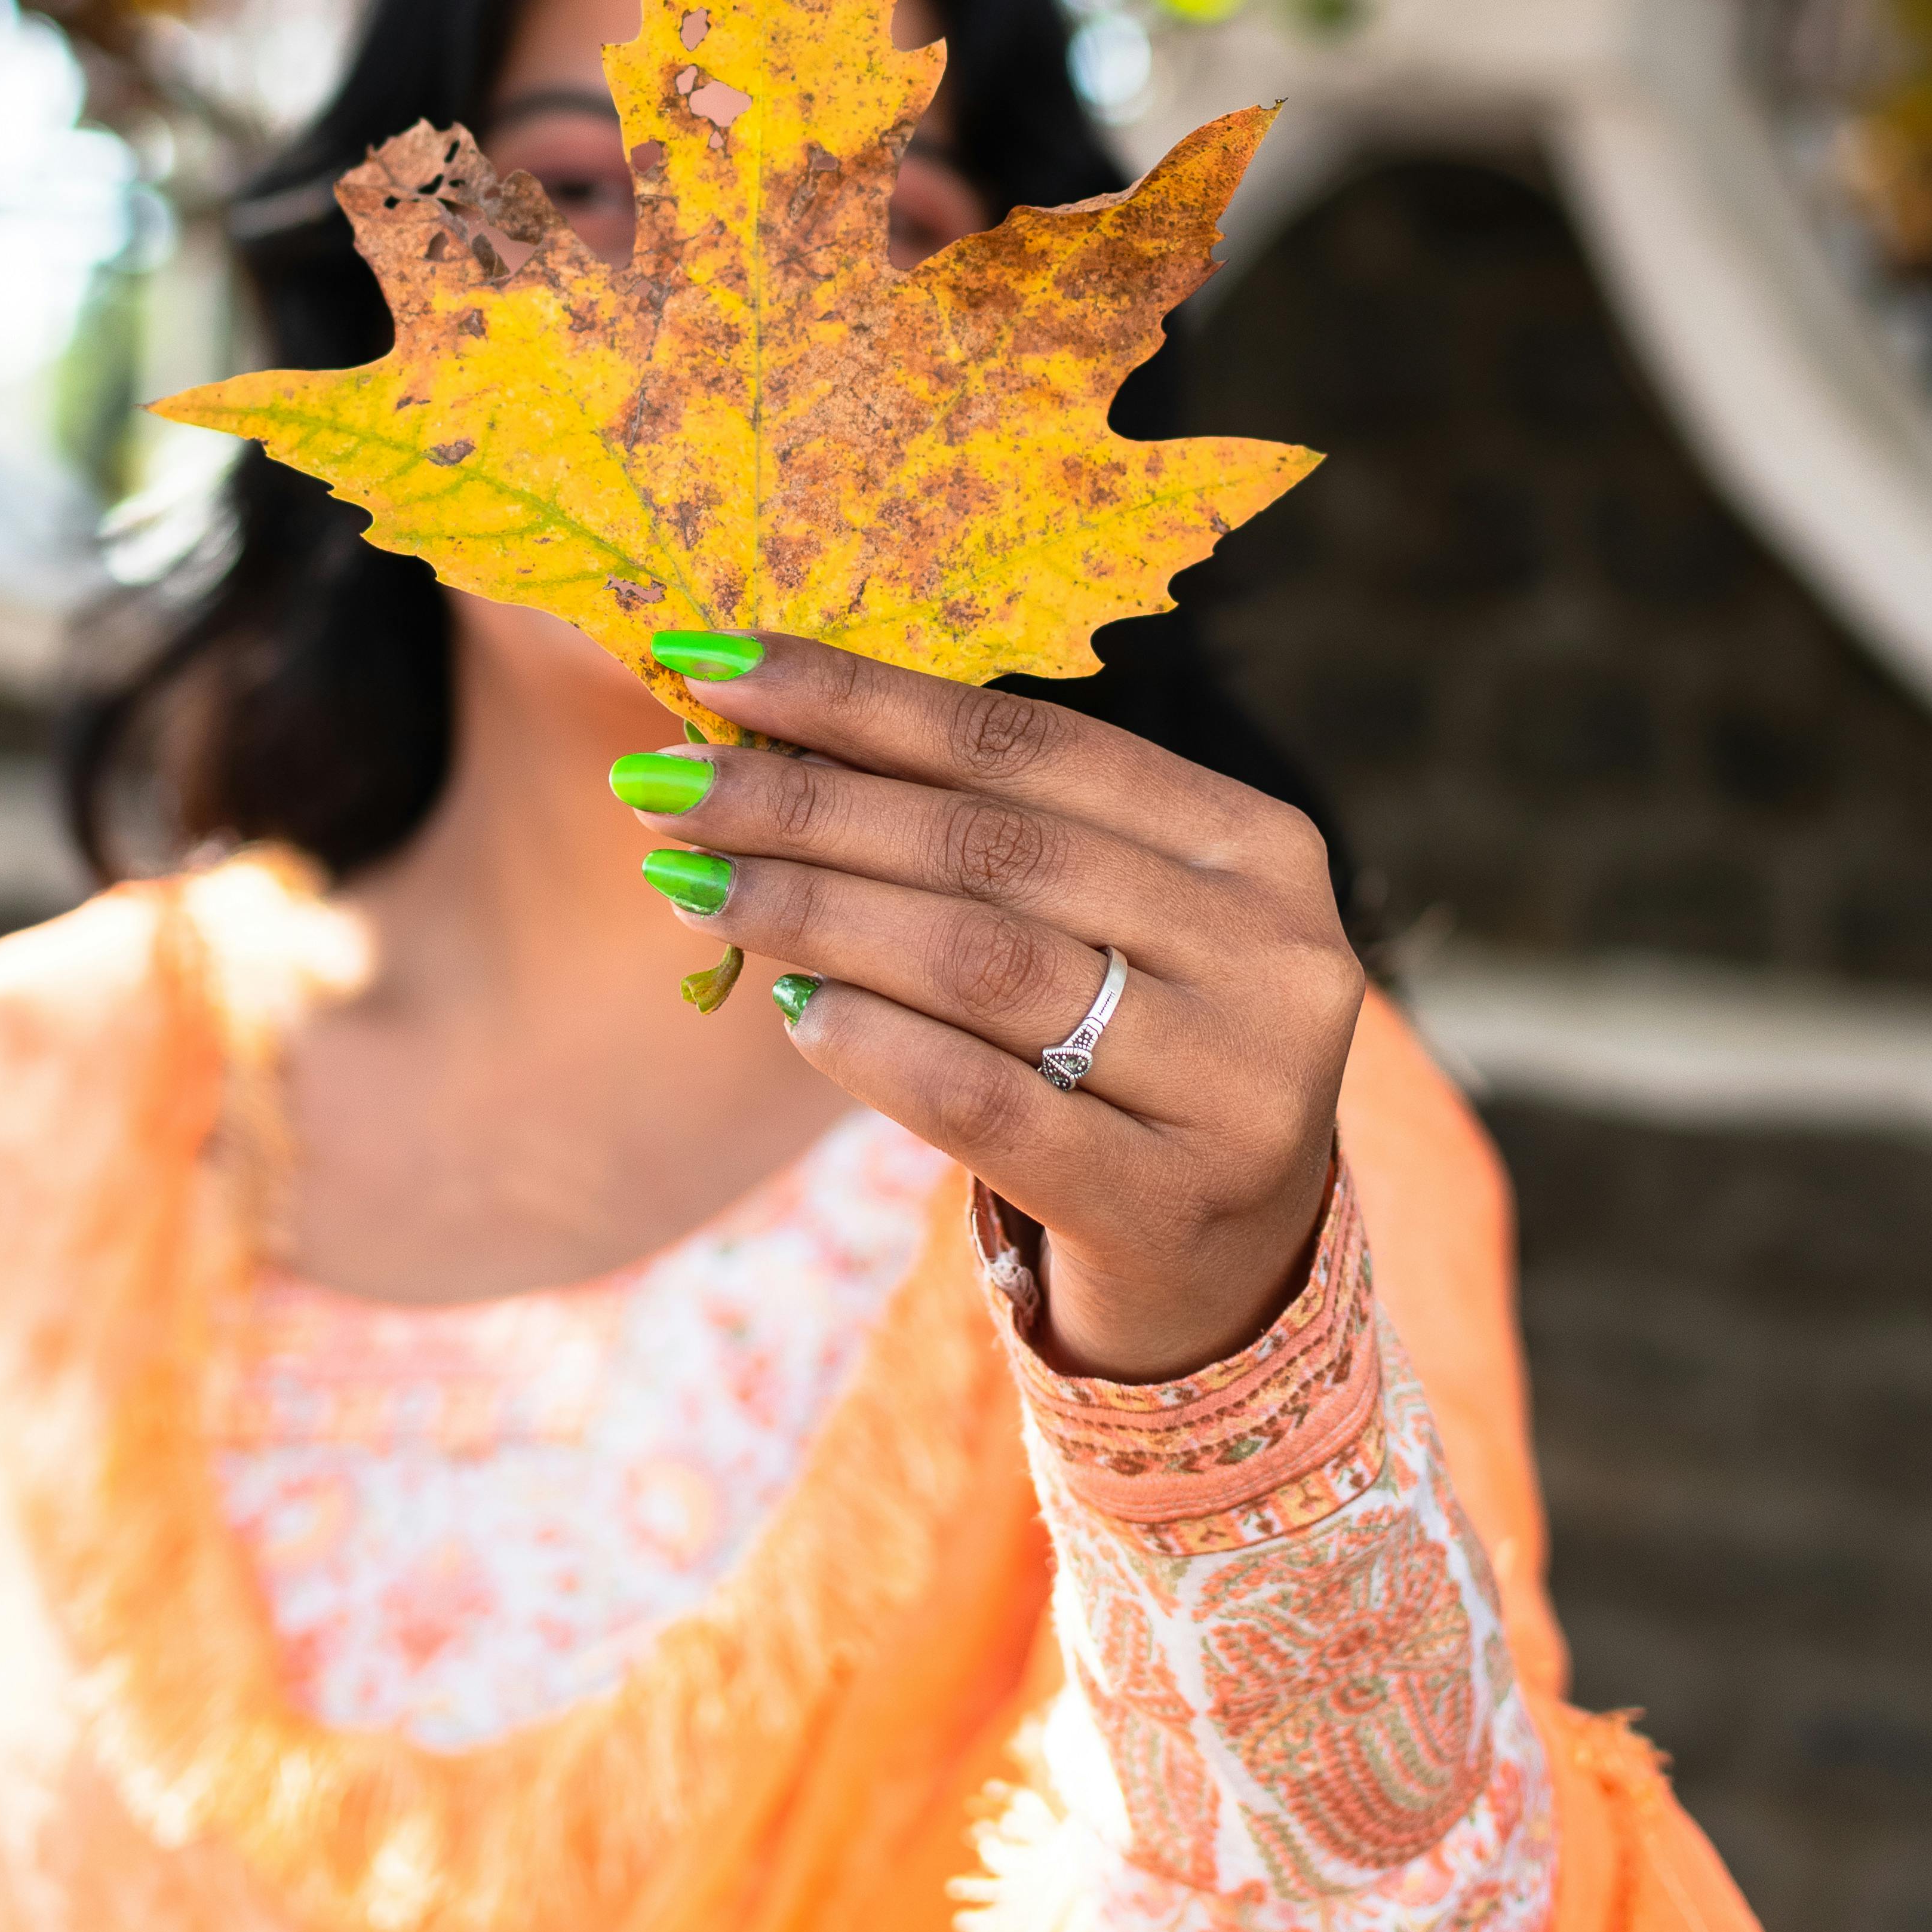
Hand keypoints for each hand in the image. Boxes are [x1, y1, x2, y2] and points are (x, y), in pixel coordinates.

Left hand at [617, 635, 1363, 1382]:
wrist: (1226, 1268)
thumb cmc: (1126, 1057)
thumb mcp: (1099, 925)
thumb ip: (979, 837)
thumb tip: (762, 737)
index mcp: (1253, 843)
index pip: (1027, 741)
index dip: (860, 697)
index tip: (713, 663)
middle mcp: (1270, 950)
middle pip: (992, 847)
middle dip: (805, 803)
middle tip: (661, 780)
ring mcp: (1236, 1084)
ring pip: (982, 963)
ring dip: (812, 910)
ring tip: (688, 880)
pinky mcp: (1170, 1202)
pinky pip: (985, 1101)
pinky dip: (872, 1044)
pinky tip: (785, 1005)